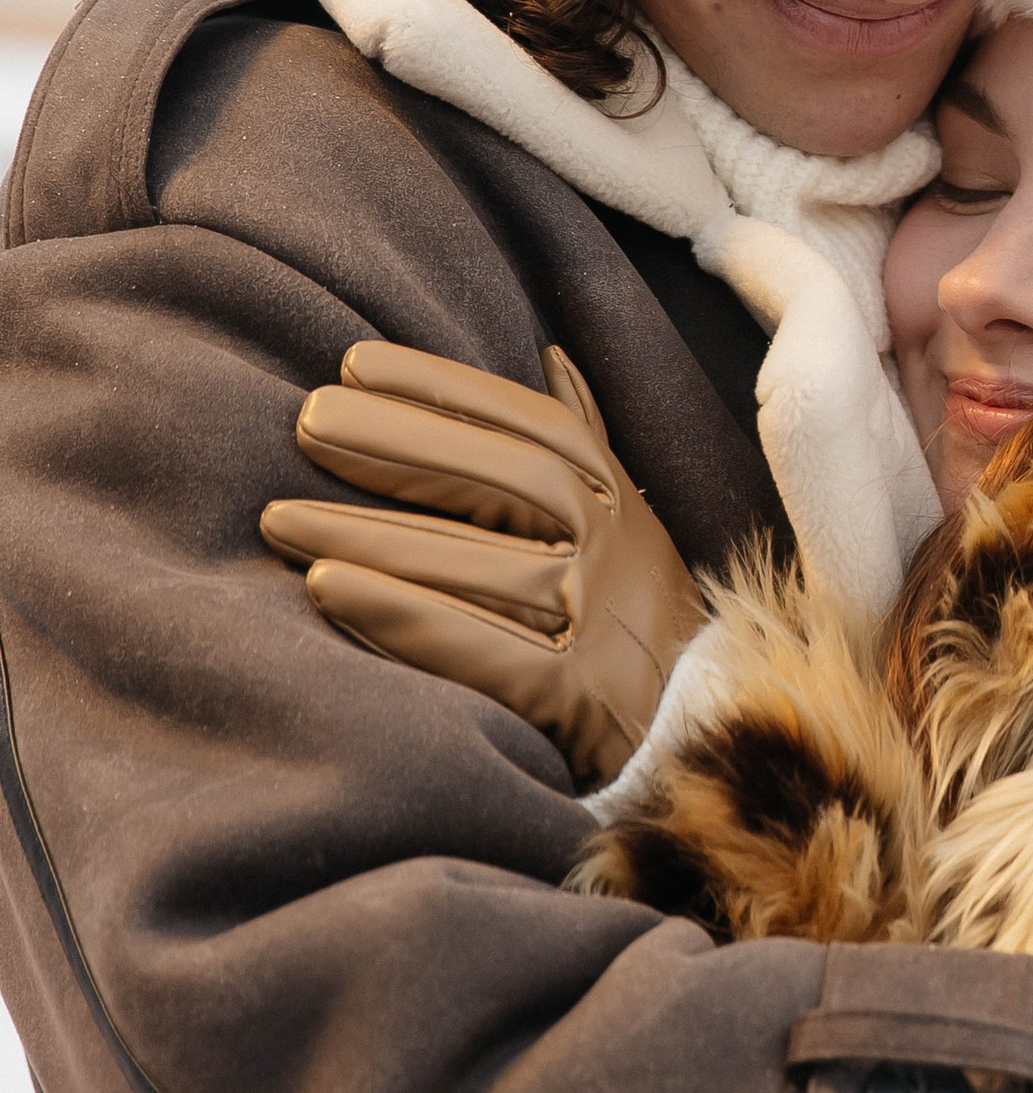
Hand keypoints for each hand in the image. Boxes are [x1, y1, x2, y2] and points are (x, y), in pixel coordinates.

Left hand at [260, 342, 707, 786]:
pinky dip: (398, 614)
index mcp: (619, 500)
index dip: (443, 387)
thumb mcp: (625, 523)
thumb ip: (584, 443)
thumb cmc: (631, 620)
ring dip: (370, 535)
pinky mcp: (575, 695)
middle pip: (507, 480)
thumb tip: (550, 354)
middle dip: (400, 443)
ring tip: (280, 518)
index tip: (353, 363)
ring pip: (478, 563)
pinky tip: (323, 587)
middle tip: (305, 421)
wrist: (692, 738)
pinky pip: (476, 646)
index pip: (531, 425)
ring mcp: (599, 621)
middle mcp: (617, 550)